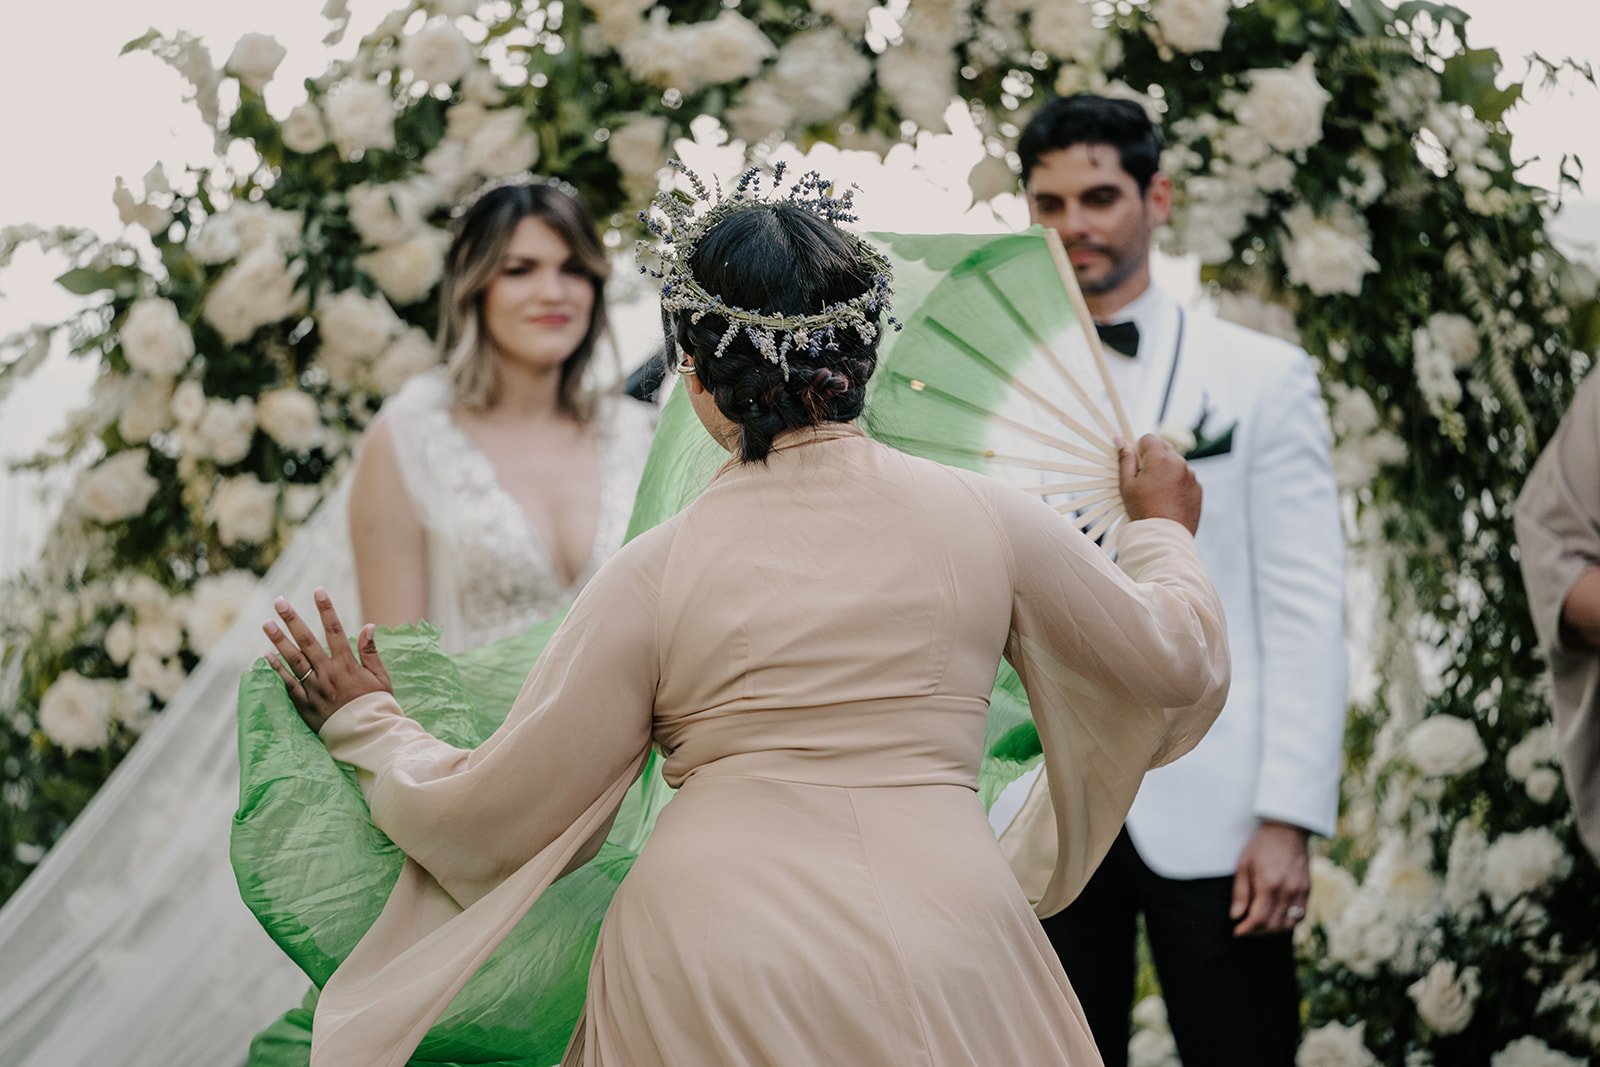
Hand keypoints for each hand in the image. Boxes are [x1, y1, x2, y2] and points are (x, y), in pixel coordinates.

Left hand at [263, 587, 392, 733]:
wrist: (369, 737)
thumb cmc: (378, 706)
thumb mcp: (382, 678)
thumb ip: (371, 652)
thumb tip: (368, 626)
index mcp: (348, 665)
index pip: (335, 630)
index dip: (326, 609)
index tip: (318, 590)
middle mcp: (328, 674)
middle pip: (307, 641)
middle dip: (293, 619)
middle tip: (279, 601)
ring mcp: (314, 689)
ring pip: (293, 660)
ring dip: (279, 640)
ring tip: (266, 623)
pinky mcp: (305, 705)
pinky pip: (288, 685)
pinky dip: (277, 670)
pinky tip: (266, 656)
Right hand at [1117, 434, 1201, 533]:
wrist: (1165, 536)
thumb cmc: (1142, 510)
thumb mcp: (1127, 484)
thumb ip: (1125, 459)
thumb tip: (1120, 439)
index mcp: (1160, 458)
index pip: (1149, 438)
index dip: (1139, 449)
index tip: (1136, 464)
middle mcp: (1179, 463)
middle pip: (1164, 448)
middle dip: (1154, 458)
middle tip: (1144, 479)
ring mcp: (1191, 476)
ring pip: (1176, 464)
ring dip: (1166, 471)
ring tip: (1157, 493)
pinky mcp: (1197, 489)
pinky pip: (1185, 479)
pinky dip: (1177, 484)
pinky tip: (1168, 500)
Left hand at [1229, 820, 1310, 936]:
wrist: (1287, 830)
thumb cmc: (1261, 845)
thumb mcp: (1243, 865)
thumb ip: (1240, 893)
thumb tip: (1236, 916)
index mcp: (1269, 884)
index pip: (1259, 919)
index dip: (1246, 930)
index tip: (1237, 932)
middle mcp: (1288, 891)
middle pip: (1273, 926)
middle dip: (1257, 932)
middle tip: (1245, 930)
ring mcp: (1301, 892)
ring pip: (1288, 925)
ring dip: (1272, 931)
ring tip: (1258, 927)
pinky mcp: (1308, 890)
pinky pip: (1300, 916)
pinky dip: (1287, 922)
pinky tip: (1275, 918)